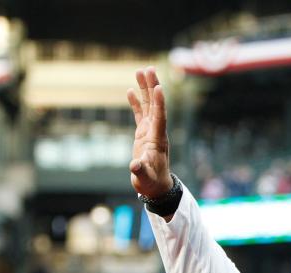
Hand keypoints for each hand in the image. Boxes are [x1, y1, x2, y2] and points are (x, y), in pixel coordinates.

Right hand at [127, 67, 172, 198]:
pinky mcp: (143, 134)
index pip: (160, 117)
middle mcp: (156, 131)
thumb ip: (140, 170)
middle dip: (152, 87)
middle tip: (149, 68)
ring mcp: (150, 131)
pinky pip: (140, 114)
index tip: (159, 87)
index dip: (160, 102)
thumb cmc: (151, 182)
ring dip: (145, 89)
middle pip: (155, 105)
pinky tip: (130, 90)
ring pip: (148, 105)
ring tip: (140, 71)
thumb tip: (134, 165)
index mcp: (158, 139)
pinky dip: (136, 102)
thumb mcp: (144, 177)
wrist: (155, 186)